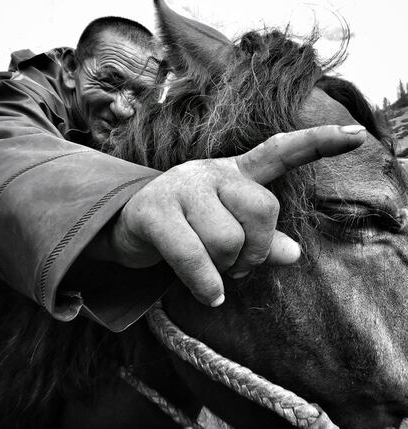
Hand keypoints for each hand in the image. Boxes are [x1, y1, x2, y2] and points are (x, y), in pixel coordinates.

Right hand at [92, 125, 365, 306]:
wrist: (130, 221)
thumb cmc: (188, 227)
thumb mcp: (228, 228)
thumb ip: (263, 239)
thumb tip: (295, 254)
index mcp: (234, 173)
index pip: (279, 152)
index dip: (317, 143)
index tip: (357, 136)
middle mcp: (211, 172)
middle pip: (263, 211)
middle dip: (256, 250)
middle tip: (238, 264)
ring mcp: (182, 188)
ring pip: (228, 239)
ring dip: (226, 268)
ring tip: (213, 271)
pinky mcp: (155, 212)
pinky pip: (193, 255)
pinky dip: (206, 283)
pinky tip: (211, 296)